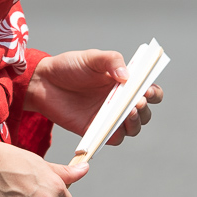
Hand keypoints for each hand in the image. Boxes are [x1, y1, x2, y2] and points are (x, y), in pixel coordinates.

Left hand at [24, 50, 162, 144]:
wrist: (43, 82)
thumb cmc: (69, 66)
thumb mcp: (91, 57)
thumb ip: (111, 61)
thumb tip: (128, 76)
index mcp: (124, 83)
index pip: (149, 91)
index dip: (153, 92)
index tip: (147, 90)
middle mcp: (119, 102)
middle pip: (144, 112)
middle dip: (144, 109)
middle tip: (137, 102)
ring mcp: (108, 117)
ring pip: (133, 127)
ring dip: (135, 122)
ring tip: (128, 112)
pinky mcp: (96, 130)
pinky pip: (113, 138)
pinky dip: (116, 134)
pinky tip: (112, 127)